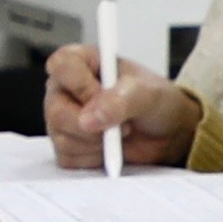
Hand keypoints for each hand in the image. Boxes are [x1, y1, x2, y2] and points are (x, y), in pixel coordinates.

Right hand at [36, 44, 199, 172]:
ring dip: (97, 144)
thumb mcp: (148, 93)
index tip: (104, 97)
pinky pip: (68, 159)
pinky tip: (108, 149)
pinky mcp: (66, 147)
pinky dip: (93, 159)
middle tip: (122, 125)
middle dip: (93, 127)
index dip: (81, 86)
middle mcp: (64, 90)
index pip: (62, 66)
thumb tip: (89, 119)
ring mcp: (61, 119)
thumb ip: (122, 99)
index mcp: (80, 62)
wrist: (165, 132)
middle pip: (57, 112)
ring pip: (62, 139)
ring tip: (118, 135)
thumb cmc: (155, 102)